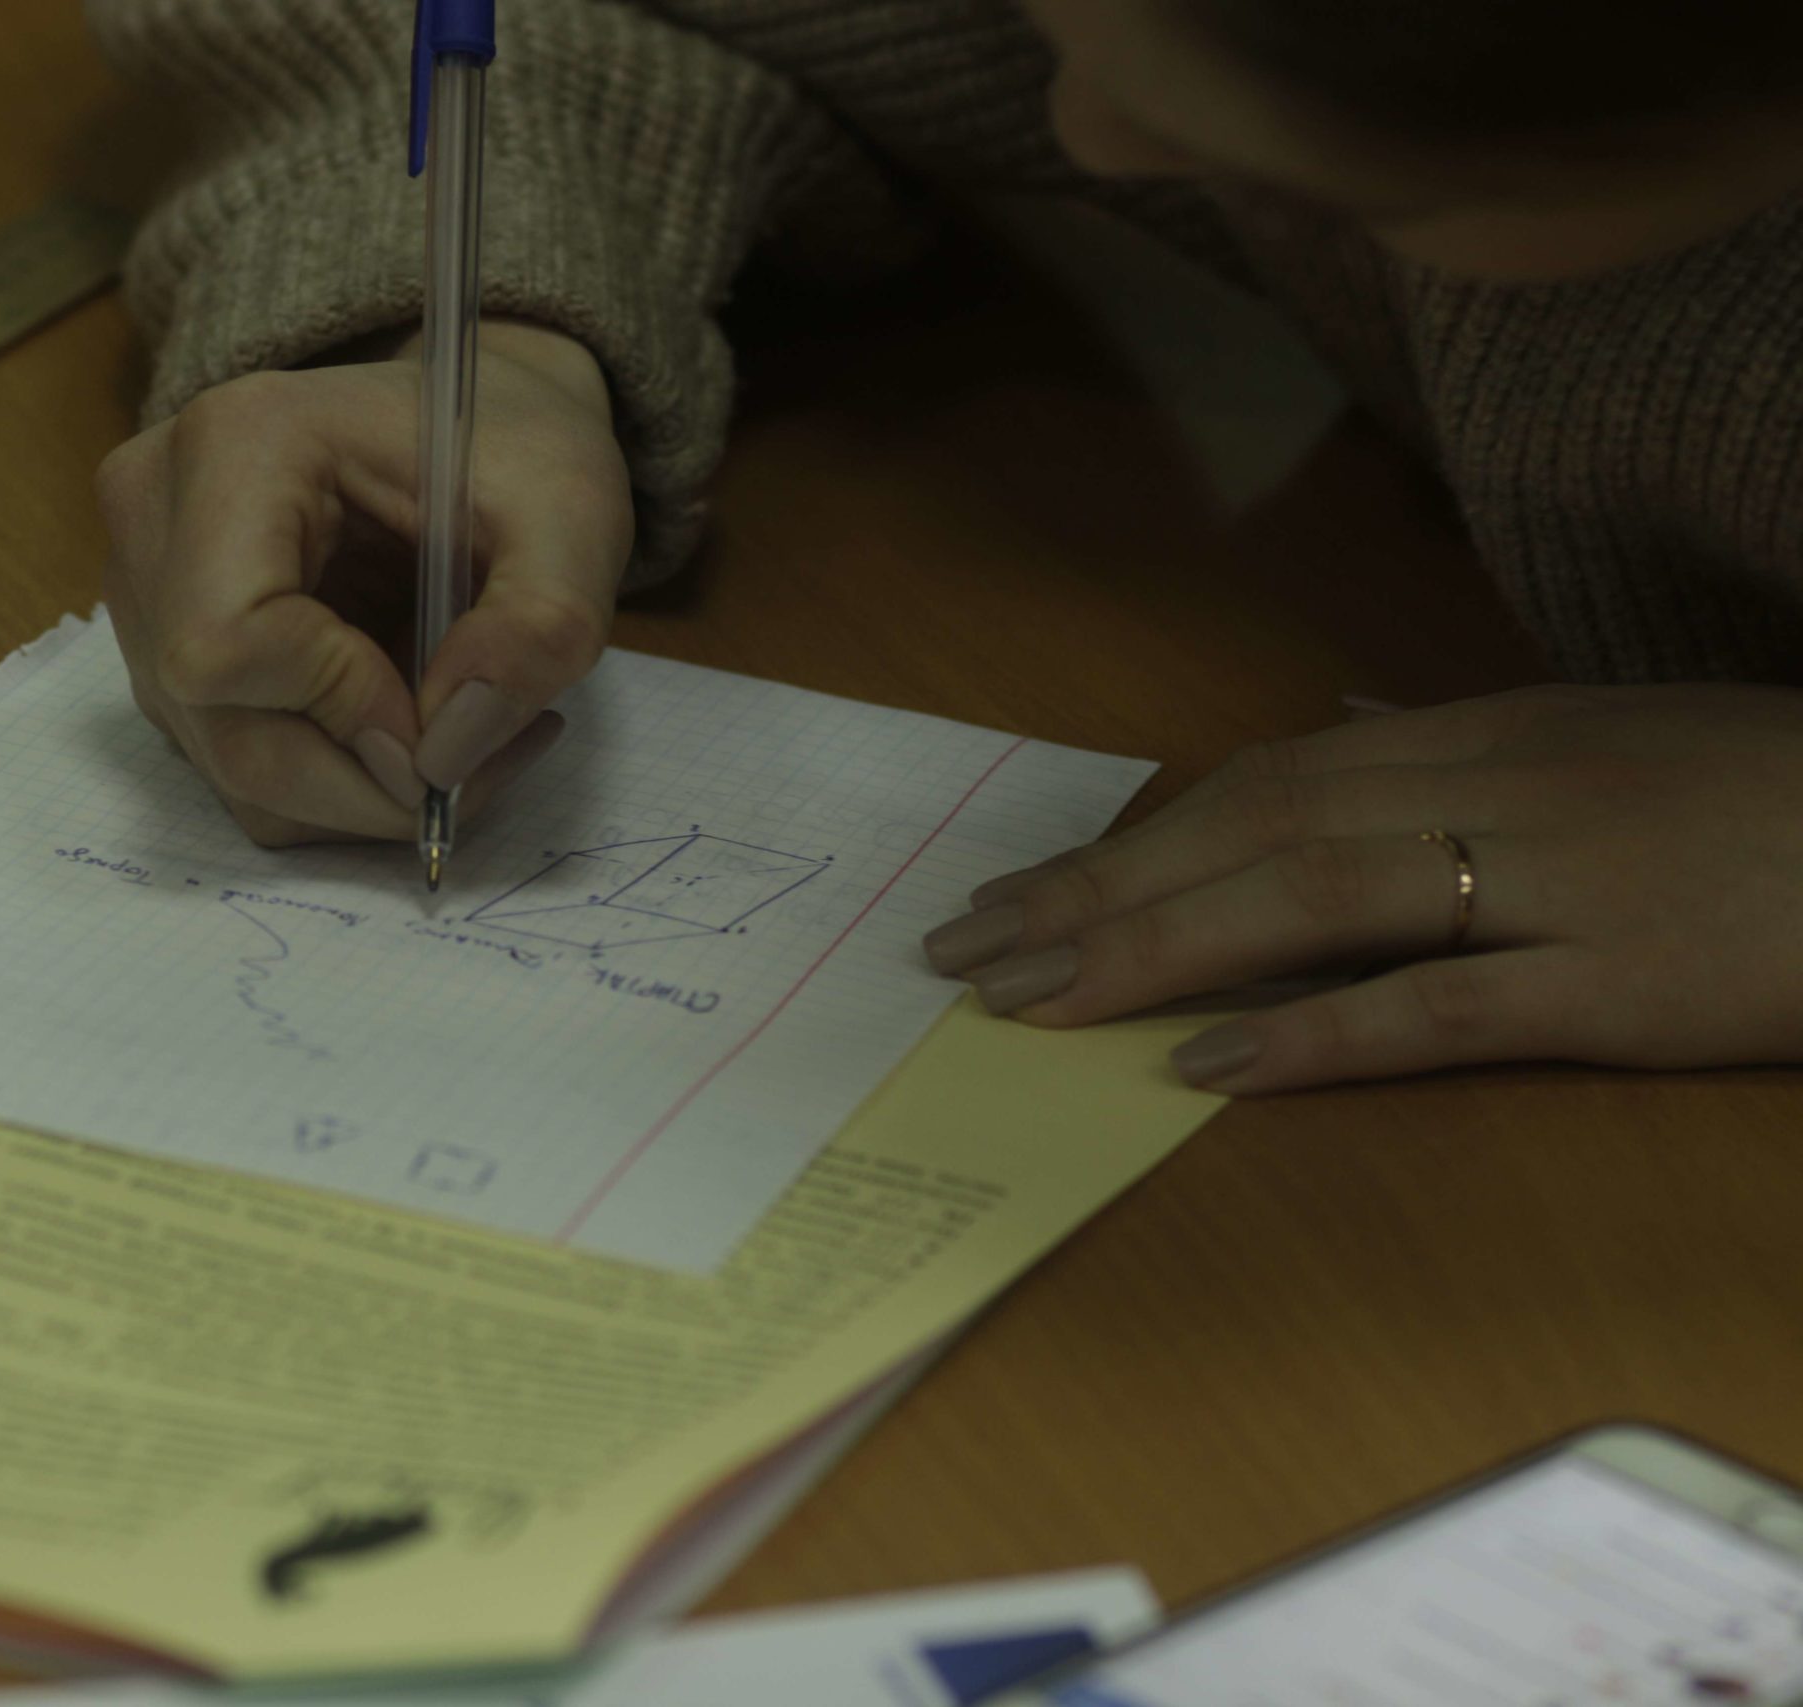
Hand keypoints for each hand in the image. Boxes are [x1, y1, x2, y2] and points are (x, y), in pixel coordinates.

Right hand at [96, 321, 632, 845]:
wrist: (471, 422)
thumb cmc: (515, 446)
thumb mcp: (574, 516)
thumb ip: (537, 629)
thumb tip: (444, 756)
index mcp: (232, 446)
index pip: (226, 643)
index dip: (345, 709)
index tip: (451, 706)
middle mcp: (155, 521)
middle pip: (227, 731)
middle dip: (371, 782)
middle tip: (484, 760)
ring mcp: (146, 596)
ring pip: (236, 770)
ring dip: (365, 793)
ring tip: (469, 732)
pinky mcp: (168, 655)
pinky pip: (242, 772)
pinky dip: (340, 784)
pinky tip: (416, 730)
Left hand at [920, 685, 1802, 1090]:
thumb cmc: (1777, 799)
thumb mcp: (1613, 742)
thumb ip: (1470, 750)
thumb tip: (1348, 735)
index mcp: (1492, 734)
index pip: (1260, 779)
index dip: (1127, 837)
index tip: (1018, 890)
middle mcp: (1502, 787)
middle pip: (1248, 829)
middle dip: (1091, 892)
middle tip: (961, 951)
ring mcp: (1561, 881)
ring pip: (1312, 897)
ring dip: (1151, 948)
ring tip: (1028, 999)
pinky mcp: (1626, 982)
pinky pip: (1440, 1006)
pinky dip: (1314, 1033)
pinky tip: (1204, 1064)